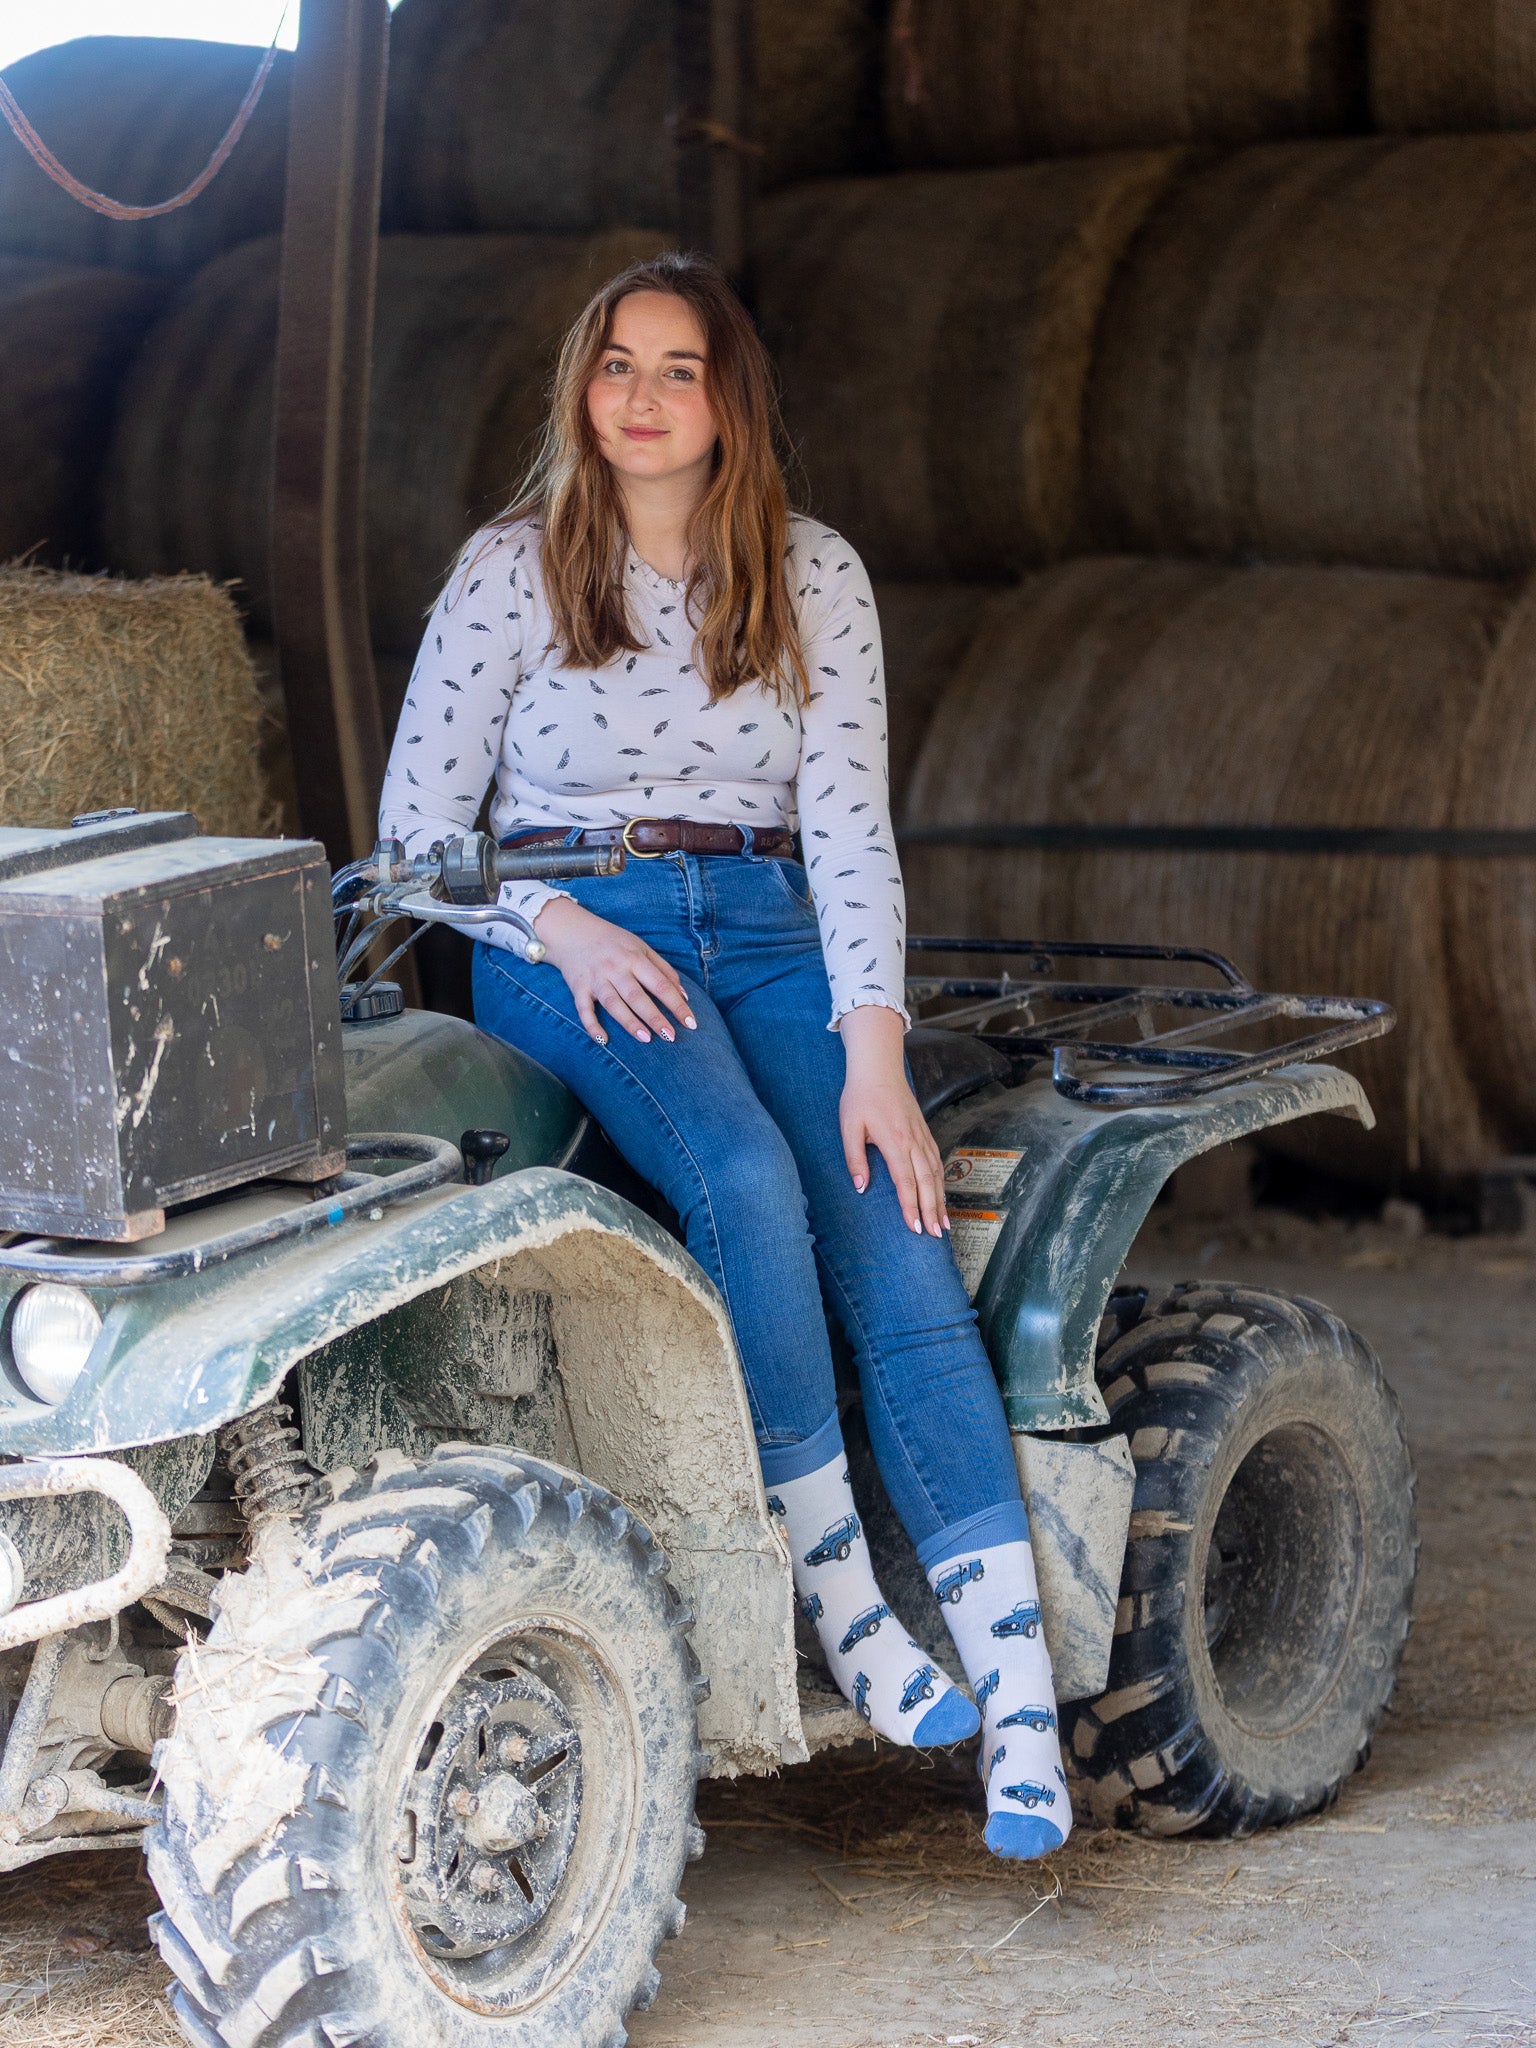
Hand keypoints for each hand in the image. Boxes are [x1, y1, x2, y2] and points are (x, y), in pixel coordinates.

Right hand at [532, 897, 695, 1045]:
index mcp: (634, 958)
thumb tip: (683, 995)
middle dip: (655, 1017)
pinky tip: (602, 1040)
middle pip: (637, 996)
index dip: (677, 1004)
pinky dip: (591, 1025)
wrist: (572, 931)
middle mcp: (615, 968)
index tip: (691, 1023)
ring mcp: (595, 978)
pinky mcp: (578, 987)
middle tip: (671, 1036)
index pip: (660, 984)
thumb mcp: (642, 948)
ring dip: (629, 1022)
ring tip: (646, 1039)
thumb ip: (663, 969)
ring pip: (613, 1003)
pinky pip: (583, 1009)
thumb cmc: (613, 942)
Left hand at [838, 1005, 948, 1237]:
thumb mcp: (849, 1126)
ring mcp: (922, 1135)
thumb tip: (861, 1187)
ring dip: (941, 1199)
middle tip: (936, 1235)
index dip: (911, 1206)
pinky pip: (937, 1160)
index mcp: (894, 1141)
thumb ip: (854, 1158)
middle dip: (932, 1210)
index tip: (915, 1228)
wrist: (878, 1068)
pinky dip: (941, 1180)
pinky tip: (941, 1194)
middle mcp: (913, 1140)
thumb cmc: (860, 1097)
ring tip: (944, 1222)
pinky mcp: (924, 1131)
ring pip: (936, 1172)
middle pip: (927, 1181)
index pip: (905, 1181)